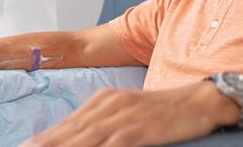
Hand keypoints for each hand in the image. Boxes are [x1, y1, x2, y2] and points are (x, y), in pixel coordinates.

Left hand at [20, 81, 239, 146]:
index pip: (68, 123)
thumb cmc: (160, 110)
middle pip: (70, 130)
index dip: (45, 138)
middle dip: (45, 144)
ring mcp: (123, 116)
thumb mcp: (126, 111)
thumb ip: (102, 124)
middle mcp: (108, 105)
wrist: (197, 99)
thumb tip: (77, 137)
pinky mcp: (139, 129)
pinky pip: (113, 145)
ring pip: (85, 137)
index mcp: (103, 100)